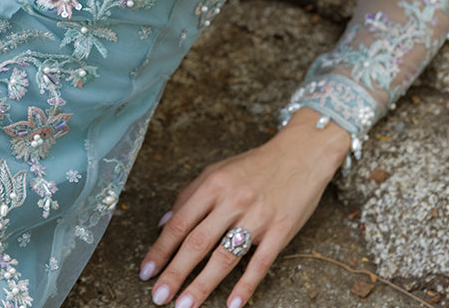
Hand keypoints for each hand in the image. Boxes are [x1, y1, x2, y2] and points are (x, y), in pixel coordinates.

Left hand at [139, 111, 350, 307]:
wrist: (301, 154)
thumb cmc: (256, 165)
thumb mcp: (219, 170)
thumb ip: (190, 195)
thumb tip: (164, 222)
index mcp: (214, 184)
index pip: (180, 222)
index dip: (161, 249)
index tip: (146, 270)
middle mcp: (233, 200)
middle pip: (198, 242)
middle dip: (175, 272)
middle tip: (158, 296)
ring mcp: (258, 217)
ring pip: (225, 256)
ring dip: (202, 285)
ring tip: (185, 305)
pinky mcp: (280, 231)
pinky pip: (260, 263)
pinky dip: (245, 286)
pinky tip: (232, 305)